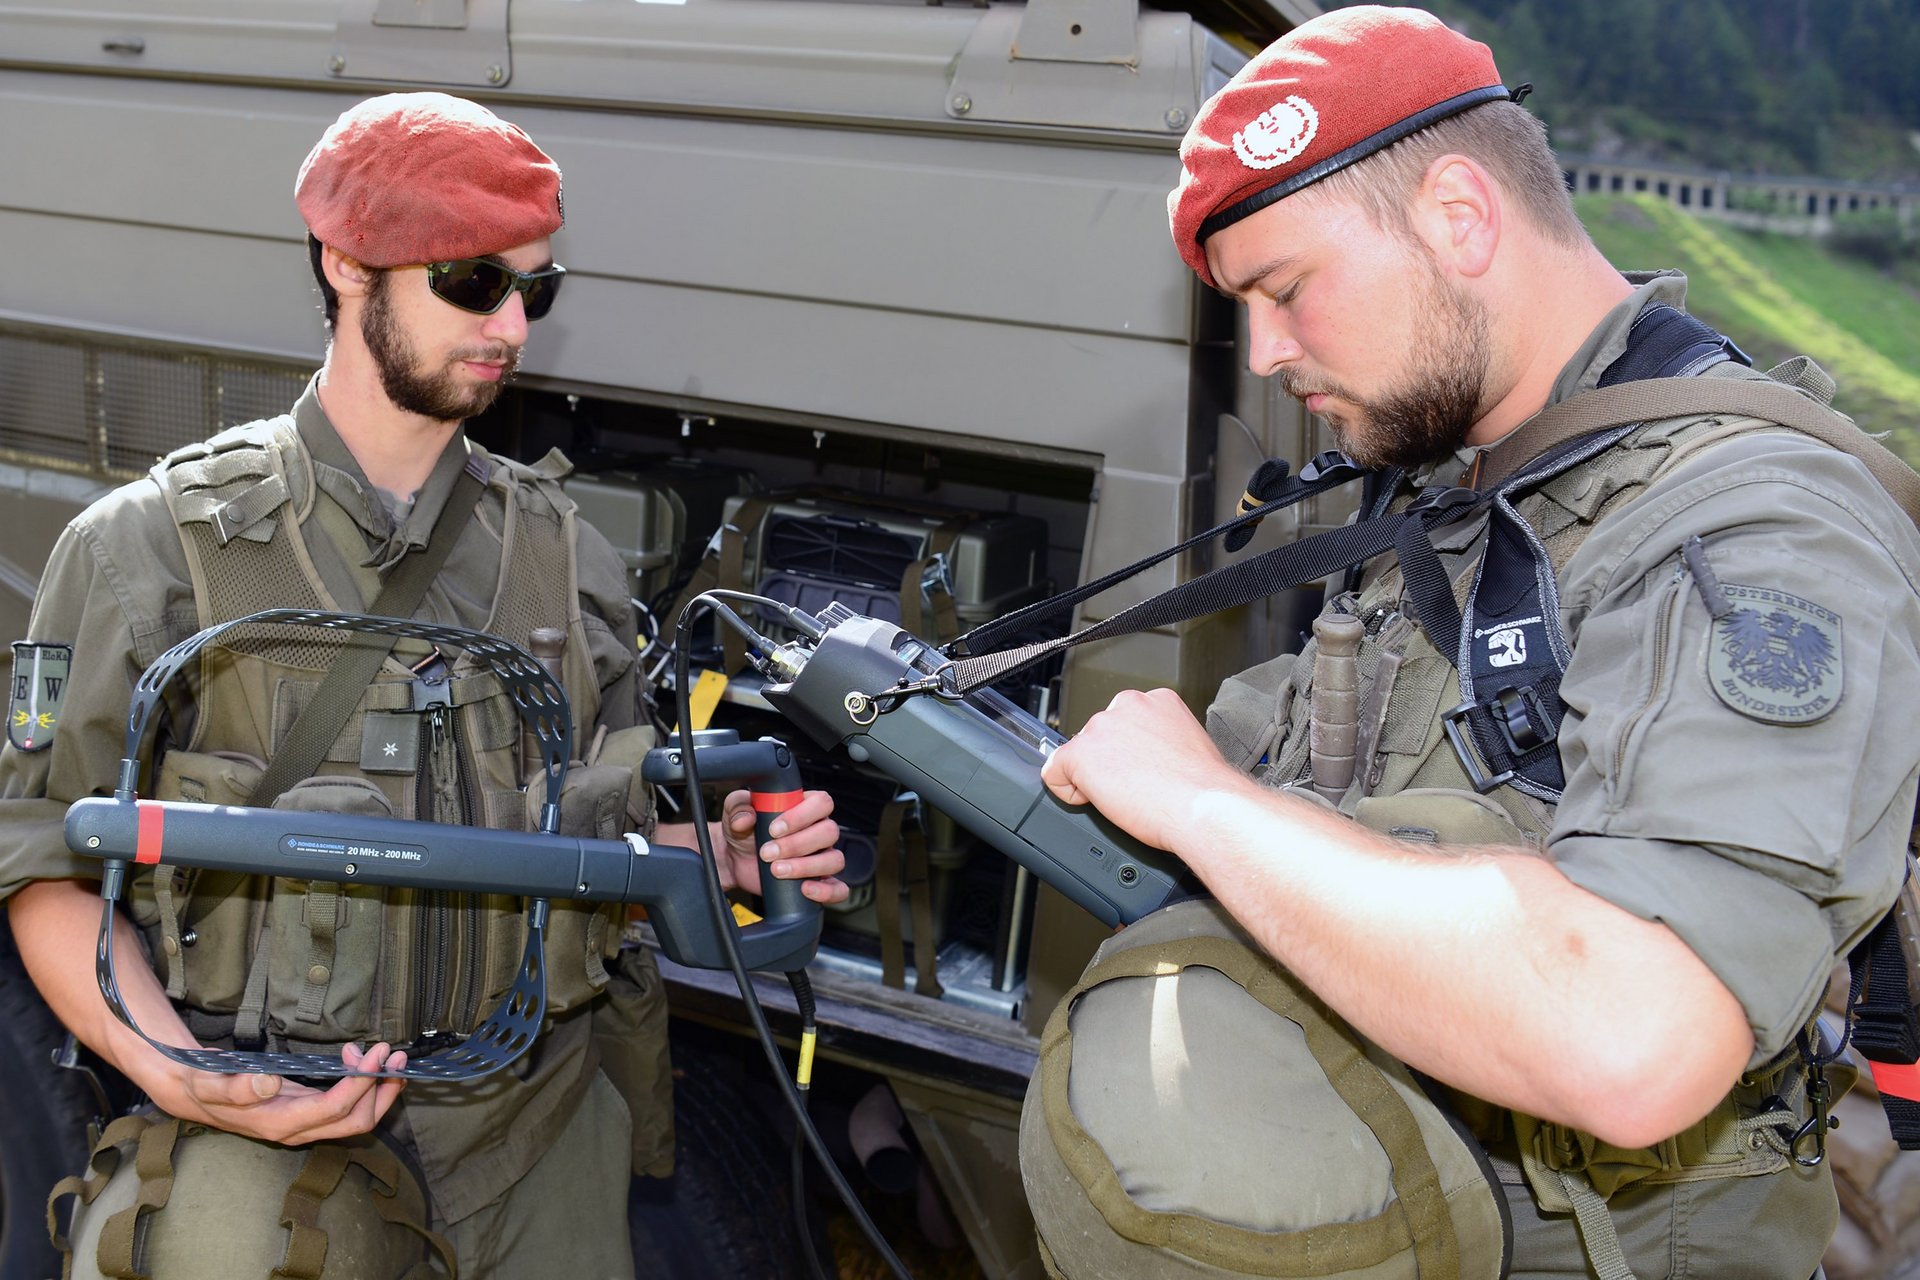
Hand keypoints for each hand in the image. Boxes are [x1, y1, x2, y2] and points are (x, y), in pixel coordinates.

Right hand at [167, 1041, 408, 1145]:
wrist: (195, 1092)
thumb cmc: (205, 1085)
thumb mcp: (212, 1083)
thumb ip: (237, 1087)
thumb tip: (268, 1084)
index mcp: (279, 1124)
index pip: (333, 1110)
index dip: (359, 1084)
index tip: (373, 1054)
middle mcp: (297, 1129)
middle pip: (356, 1122)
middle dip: (381, 1090)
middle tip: (392, 1055)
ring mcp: (305, 1123)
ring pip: (357, 1117)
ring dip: (380, 1089)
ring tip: (386, 1057)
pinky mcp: (309, 1111)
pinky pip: (347, 1106)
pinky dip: (365, 1085)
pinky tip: (363, 1061)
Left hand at [714, 788, 849, 905]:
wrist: (734, 860)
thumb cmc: (742, 831)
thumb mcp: (735, 812)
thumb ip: (738, 806)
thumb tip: (747, 818)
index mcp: (806, 807)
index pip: (822, 802)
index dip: (801, 816)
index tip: (774, 829)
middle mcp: (819, 831)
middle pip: (829, 832)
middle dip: (797, 844)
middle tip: (768, 852)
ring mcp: (822, 857)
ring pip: (834, 860)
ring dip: (806, 867)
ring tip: (776, 870)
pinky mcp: (820, 882)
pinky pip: (839, 888)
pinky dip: (827, 891)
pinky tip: (804, 889)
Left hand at [1041, 687, 1259, 851]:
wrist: (1203, 806)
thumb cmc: (1204, 787)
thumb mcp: (1190, 746)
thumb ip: (1163, 739)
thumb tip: (1152, 757)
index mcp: (1157, 701)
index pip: (1125, 722)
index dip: (1130, 752)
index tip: (1143, 769)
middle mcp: (1126, 705)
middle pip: (1101, 736)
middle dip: (1111, 762)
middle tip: (1137, 786)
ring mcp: (1101, 727)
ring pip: (1080, 754)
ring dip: (1095, 776)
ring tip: (1127, 795)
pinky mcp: (1080, 754)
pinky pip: (1054, 773)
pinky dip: (1068, 791)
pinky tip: (1096, 800)